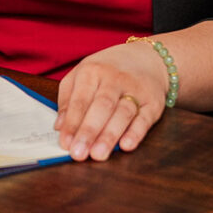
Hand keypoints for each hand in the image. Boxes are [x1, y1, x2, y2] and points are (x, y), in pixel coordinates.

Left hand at [55, 42, 167, 160]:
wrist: (147, 58)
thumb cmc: (108, 70)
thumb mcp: (82, 74)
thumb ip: (68, 99)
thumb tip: (59, 127)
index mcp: (92, 71)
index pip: (80, 100)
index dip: (72, 123)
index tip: (65, 144)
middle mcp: (115, 78)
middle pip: (102, 106)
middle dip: (89, 131)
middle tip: (78, 153)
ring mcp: (136, 90)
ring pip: (123, 113)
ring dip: (110, 135)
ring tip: (98, 154)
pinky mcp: (153, 102)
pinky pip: (145, 119)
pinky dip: (136, 133)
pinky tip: (126, 145)